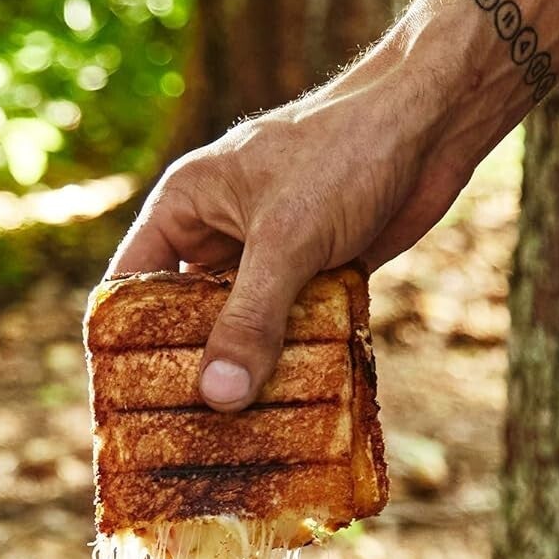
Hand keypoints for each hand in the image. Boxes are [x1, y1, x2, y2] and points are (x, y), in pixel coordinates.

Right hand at [109, 57, 474, 410]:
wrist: (436, 121)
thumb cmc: (346, 152)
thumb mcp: (286, 239)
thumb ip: (249, 319)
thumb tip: (217, 398)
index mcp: (184, 208)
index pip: (130, 286)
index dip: (122, 343)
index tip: (124, 402)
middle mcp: (216, 236)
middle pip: (181, 320)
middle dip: (186, 371)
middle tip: (177, 435)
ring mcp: (264, 260)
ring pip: (237, 332)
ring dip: (240, 376)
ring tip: (228, 438)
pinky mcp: (310, 278)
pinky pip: (284, 334)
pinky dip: (285, 367)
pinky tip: (282, 413)